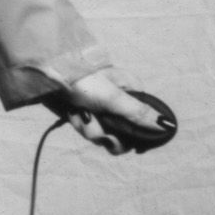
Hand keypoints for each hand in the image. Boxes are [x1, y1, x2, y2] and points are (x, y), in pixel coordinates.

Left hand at [44, 69, 173, 155]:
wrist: (47, 76)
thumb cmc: (83, 80)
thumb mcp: (113, 98)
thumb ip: (139, 114)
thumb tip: (168, 125)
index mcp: (132, 92)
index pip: (145, 123)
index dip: (136, 135)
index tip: (125, 138)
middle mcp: (119, 102)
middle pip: (124, 134)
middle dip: (107, 133)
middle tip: (97, 123)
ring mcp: (102, 109)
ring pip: (104, 135)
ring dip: (90, 128)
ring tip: (80, 113)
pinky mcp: (86, 114)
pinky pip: (89, 131)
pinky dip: (80, 124)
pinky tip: (72, 113)